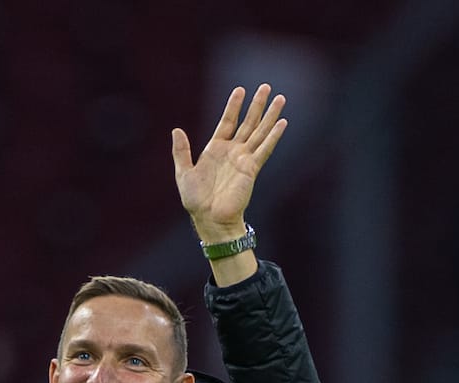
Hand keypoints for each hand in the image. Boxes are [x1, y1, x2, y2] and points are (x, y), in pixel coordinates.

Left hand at [171, 84, 285, 242]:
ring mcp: (243, 159)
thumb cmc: (196, 200)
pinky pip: (265, 149)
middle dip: (256, 105)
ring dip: (270, 115)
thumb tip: (176, 130)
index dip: (233, 106)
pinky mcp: (252, 169)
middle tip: (265, 86)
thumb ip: (181, 151)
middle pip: (247, 123)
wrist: (209, 219)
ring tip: (280, 98)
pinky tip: (282, 123)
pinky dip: (274, 136)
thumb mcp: (183, 173)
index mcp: (215, 149)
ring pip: (260, 132)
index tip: (240, 90)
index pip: (227, 122)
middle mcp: (232, 151)